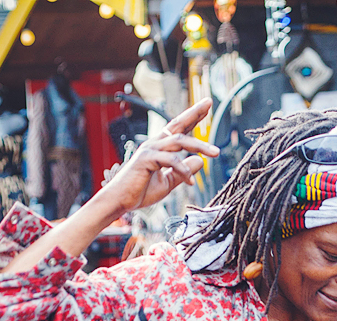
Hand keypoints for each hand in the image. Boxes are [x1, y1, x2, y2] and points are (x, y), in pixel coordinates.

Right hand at [94, 100, 219, 215]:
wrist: (120, 201)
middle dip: (194, 113)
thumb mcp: (168, 182)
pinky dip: (183, 170)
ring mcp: (149, 150)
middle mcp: (154, 144)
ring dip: (199, 146)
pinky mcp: (146, 159)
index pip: (178, 129)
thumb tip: (201, 161)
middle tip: (209, 102)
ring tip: (215, 153)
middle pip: (177, 124)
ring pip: (179, 141)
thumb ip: (183, 171)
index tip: (206, 106)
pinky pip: (170, 160)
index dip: (192, 117)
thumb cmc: (140, 191)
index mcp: (159, 148)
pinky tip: (191, 181)